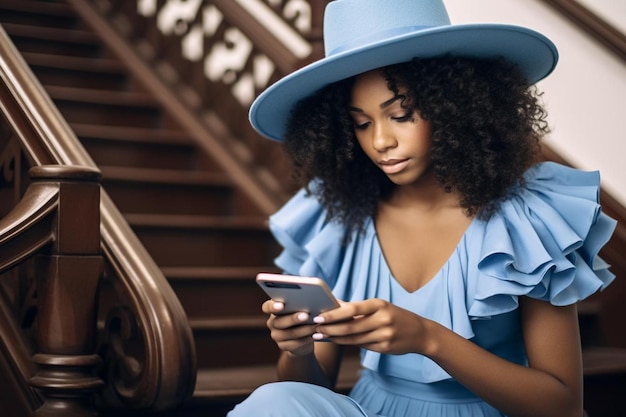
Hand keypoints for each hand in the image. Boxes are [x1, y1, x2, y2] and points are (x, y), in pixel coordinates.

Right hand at [262, 299, 316, 355]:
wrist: (304, 335)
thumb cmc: (304, 313)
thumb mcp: (301, 307)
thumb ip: (300, 303)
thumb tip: (310, 300)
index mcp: (273, 308)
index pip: (267, 307)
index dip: (272, 306)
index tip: (281, 305)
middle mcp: (272, 322)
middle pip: (279, 321)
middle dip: (293, 318)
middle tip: (306, 315)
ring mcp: (276, 335)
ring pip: (289, 333)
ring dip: (304, 329)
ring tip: (315, 326)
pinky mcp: (283, 346)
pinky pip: (295, 344)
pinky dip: (307, 339)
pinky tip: (316, 335)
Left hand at [313, 299, 429, 354]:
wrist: (420, 333)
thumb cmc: (394, 316)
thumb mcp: (380, 306)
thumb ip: (358, 308)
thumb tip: (334, 304)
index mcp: (380, 305)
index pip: (352, 309)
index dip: (334, 314)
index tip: (319, 316)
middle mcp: (383, 319)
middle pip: (350, 327)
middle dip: (330, 329)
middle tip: (315, 329)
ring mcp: (385, 335)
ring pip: (354, 339)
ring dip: (336, 338)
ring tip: (322, 335)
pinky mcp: (385, 348)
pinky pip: (362, 346)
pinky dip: (347, 343)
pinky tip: (337, 340)